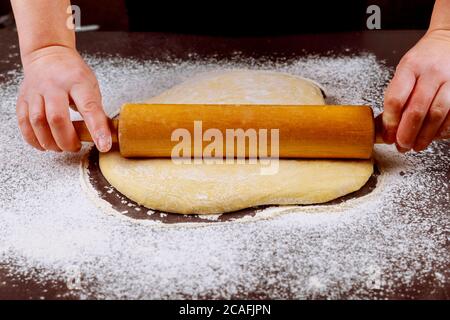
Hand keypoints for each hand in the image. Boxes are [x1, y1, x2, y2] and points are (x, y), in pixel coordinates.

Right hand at [16, 45, 111, 151]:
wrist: (48, 53)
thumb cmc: (73, 74)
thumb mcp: (91, 87)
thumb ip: (96, 110)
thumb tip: (107, 135)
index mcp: (78, 82)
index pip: (89, 108)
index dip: (97, 129)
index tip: (103, 145)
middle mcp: (54, 86)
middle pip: (57, 118)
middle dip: (67, 140)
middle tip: (76, 147)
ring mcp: (36, 92)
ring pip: (38, 122)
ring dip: (50, 142)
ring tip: (61, 147)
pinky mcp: (23, 99)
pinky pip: (24, 123)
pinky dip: (33, 139)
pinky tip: (43, 145)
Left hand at [383, 30, 449, 151]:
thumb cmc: (423, 60)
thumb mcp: (404, 71)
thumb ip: (396, 96)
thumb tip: (386, 127)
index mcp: (410, 67)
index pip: (396, 99)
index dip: (390, 122)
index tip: (387, 136)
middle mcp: (432, 72)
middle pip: (416, 110)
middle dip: (407, 134)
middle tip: (401, 146)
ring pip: (437, 114)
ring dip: (425, 136)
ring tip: (416, 146)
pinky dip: (443, 129)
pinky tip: (435, 136)